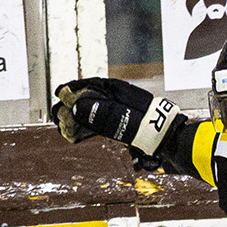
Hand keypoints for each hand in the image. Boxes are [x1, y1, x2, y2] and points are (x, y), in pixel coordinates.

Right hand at [51, 78, 181, 165]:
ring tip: (62, 124)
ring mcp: (122, 111)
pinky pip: (101, 123)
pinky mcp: (125, 124)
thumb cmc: (152, 128)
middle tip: (56, 113)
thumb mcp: (125, 120)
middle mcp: (119, 98)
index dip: (74, 88)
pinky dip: (88, 127)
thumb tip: (77, 108)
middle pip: (90, 98)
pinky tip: (78, 133)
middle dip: (72, 105)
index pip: (92, 85)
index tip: (59, 93)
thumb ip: (101, 114)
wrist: (171, 142)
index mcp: (120, 91)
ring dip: (78, 118)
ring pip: (94, 111)